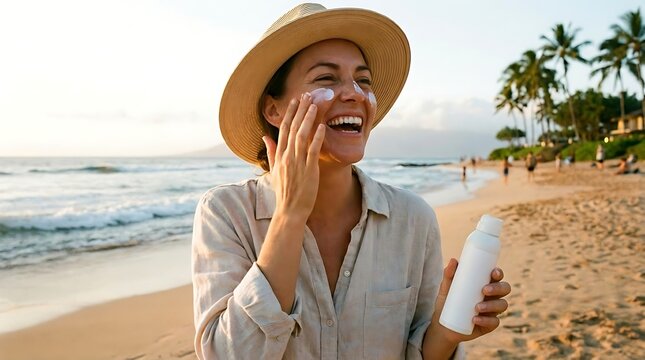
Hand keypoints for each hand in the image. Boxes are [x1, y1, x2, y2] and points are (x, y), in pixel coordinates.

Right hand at [262, 92, 325, 219]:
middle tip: (307, 95)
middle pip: (293, 128)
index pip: (284, 129)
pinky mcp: (309, 170)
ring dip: (308, 119)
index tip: (295, 100)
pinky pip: (313, 150)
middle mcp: (287, 156)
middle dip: (300, 110)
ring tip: (315, 105)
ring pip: (302, 136)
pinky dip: (317, 137)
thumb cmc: (284, 192)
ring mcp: (297, 163)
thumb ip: (271, 151)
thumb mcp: (274, 170)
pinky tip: (322, 126)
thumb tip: (265, 136)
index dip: (290, 113)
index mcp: (280, 155)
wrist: (290, 210)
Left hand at [430, 258, 510, 343]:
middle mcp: (492, 296)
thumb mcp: (446, 288)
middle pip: (505, 289)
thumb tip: (453, 260)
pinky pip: (494, 322)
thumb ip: (448, 274)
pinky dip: (486, 321)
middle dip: (498, 288)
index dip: (499, 273)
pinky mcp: (489, 325)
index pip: (497, 276)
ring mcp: (492, 311)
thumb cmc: (447, 302)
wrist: (443, 326)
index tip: (493, 273)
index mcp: (485, 284)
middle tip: (484, 290)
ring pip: (502, 305)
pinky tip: (475, 320)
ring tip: (477, 307)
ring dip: (492, 305)